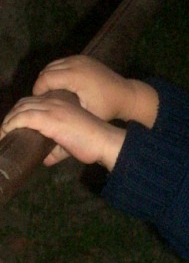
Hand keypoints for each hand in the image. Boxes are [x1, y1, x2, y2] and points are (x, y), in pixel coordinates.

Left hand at [1, 91, 125, 169]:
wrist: (105, 141)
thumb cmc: (94, 144)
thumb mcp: (72, 144)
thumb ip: (57, 150)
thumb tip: (45, 160)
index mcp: (62, 104)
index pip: (34, 102)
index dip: (21, 111)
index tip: (14, 125)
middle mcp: (55, 102)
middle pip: (24, 102)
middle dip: (12, 115)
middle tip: (5, 130)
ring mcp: (52, 109)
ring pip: (21, 108)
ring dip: (8, 120)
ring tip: (2, 133)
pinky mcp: (49, 118)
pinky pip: (23, 117)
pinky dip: (11, 124)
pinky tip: (6, 131)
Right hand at [33, 55, 158, 126]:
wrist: (128, 94)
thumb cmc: (108, 110)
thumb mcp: (87, 121)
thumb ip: (68, 135)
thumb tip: (46, 160)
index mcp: (75, 77)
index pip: (45, 80)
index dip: (37, 91)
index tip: (33, 104)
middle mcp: (76, 64)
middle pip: (46, 71)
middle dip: (40, 85)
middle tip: (35, 102)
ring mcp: (80, 58)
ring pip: (53, 65)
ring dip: (47, 79)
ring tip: (44, 96)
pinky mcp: (84, 57)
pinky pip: (62, 63)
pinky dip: (56, 73)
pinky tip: (57, 88)